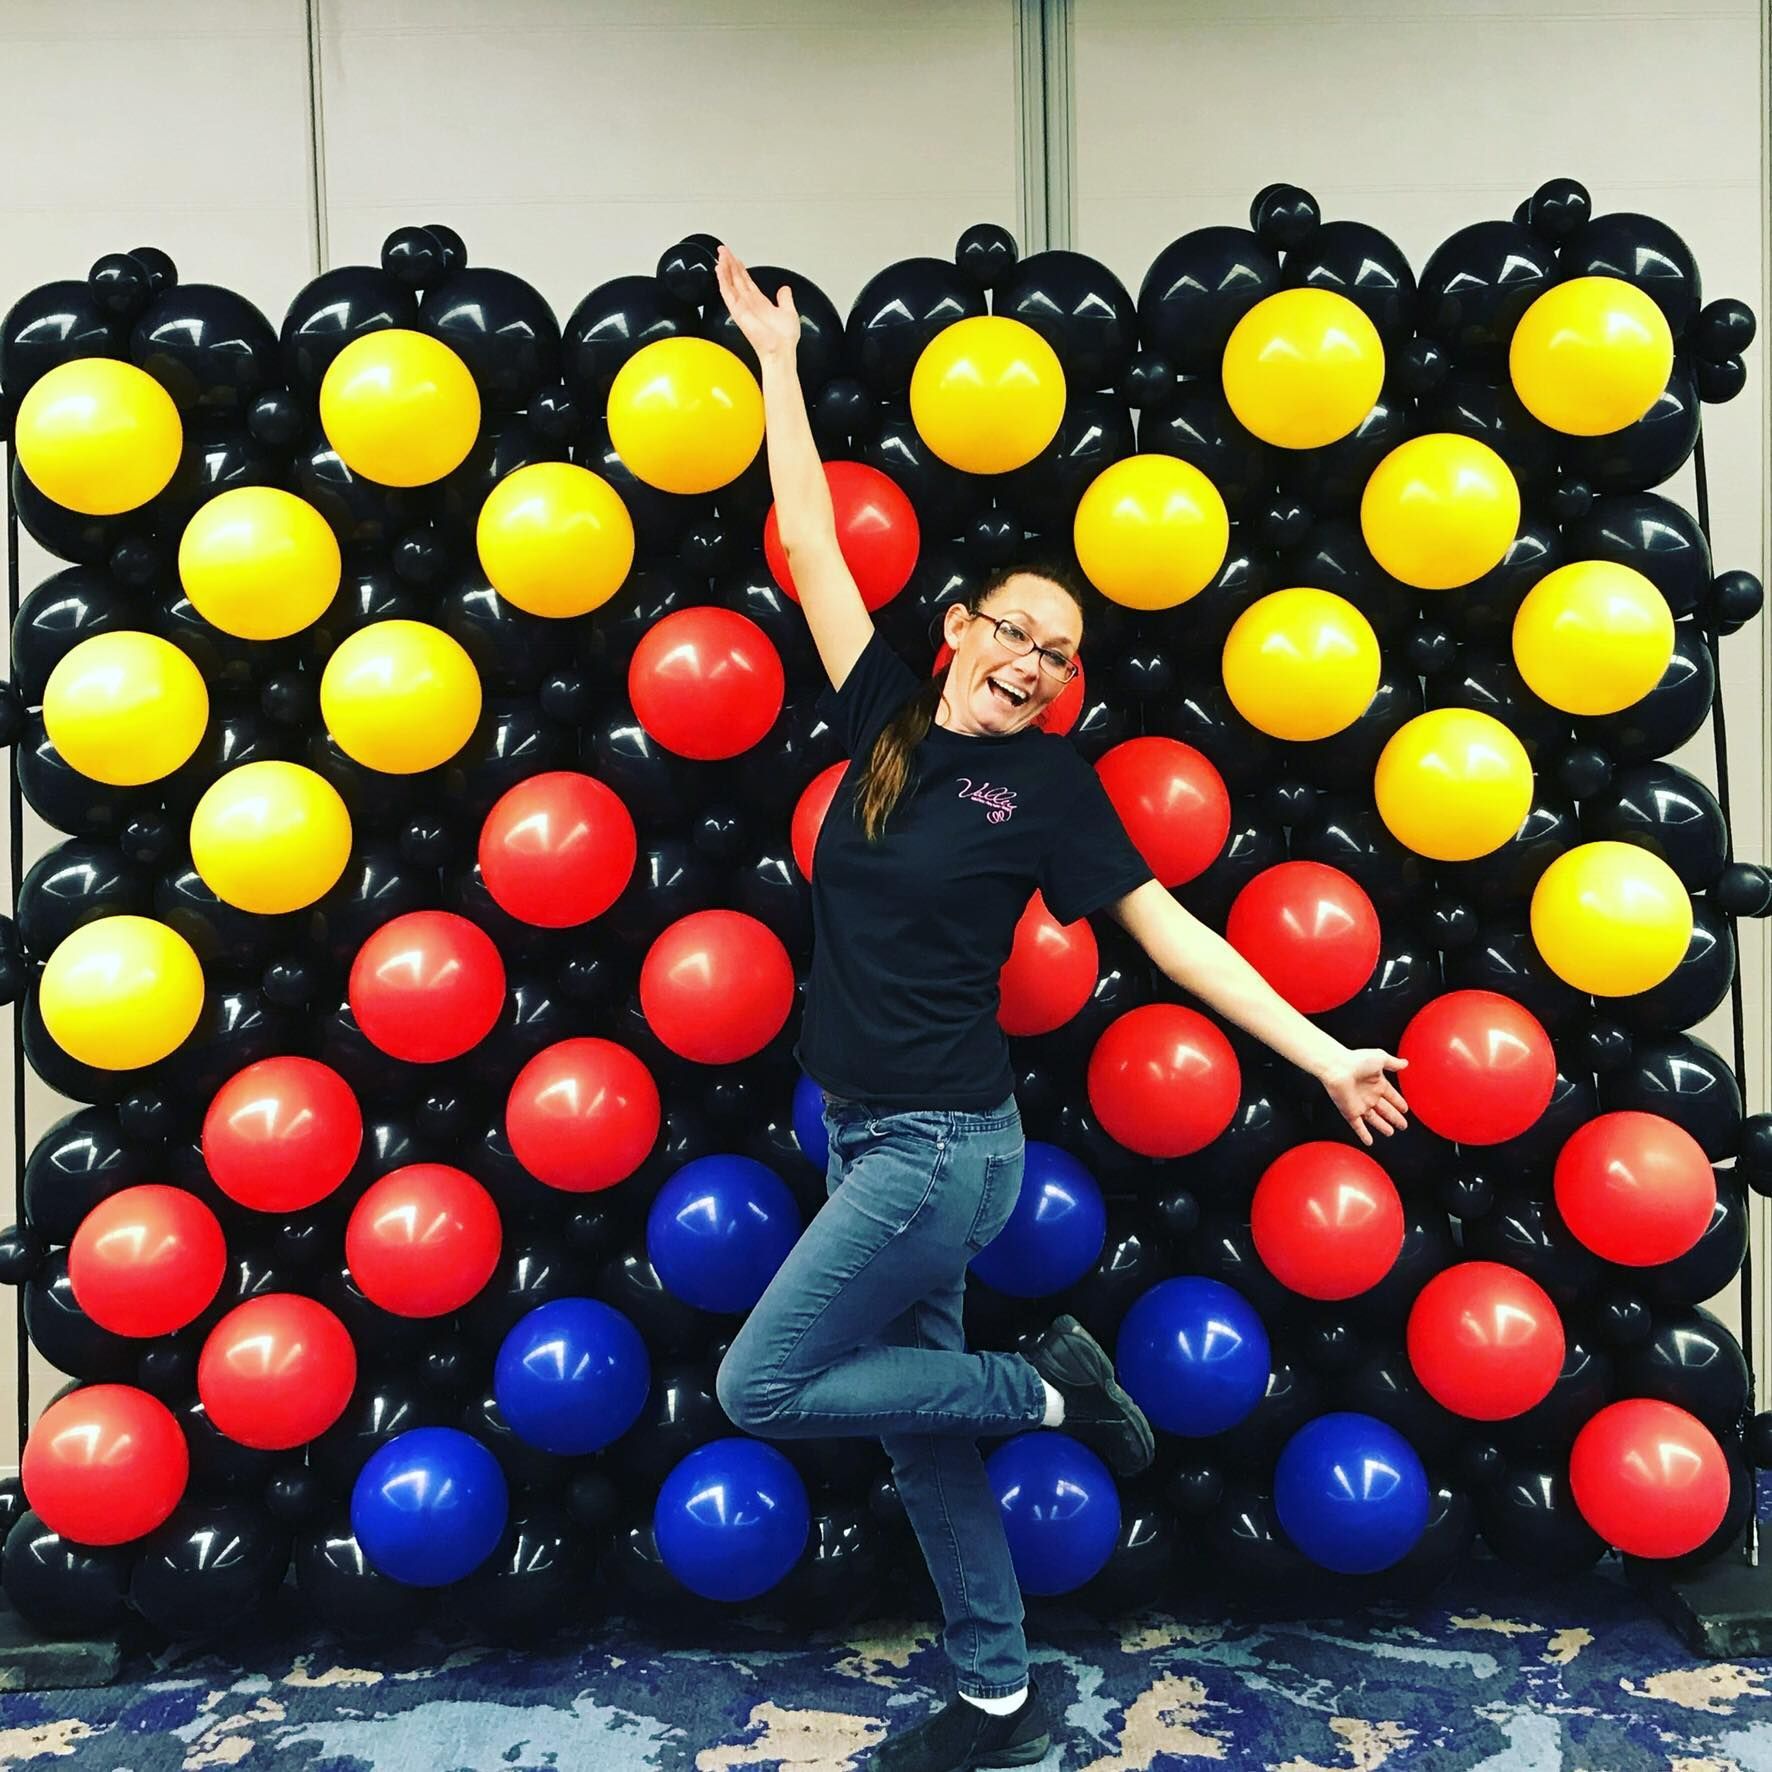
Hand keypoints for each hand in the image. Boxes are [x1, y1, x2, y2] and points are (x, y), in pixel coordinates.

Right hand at [714, 243, 800, 361]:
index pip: (747, 281)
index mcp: (760, 303)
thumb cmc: (784, 339)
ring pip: (730, 283)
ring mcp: (742, 307)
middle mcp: (749, 304)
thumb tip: (785, 289)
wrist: (781, 350)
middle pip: (736, 279)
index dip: (740, 269)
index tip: (735, 258)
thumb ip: (785, 299)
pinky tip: (719, 269)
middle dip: (730, 263)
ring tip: (720, 255)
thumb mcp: (789, 311)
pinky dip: (723, 280)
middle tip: (723, 250)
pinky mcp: (738, 310)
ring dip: (724, 268)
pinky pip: (727, 292)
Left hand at [1317, 1045, 1408, 1147]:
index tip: (1405, 1109)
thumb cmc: (1356, 1060)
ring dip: (1382, 1126)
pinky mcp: (1350, 1112)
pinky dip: (1363, 1134)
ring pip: (1374, 1119)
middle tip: (1403, 1125)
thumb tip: (1405, 1063)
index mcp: (1377, 1083)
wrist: (1336, 1067)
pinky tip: (1369, 1141)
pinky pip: (1358, 1126)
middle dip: (1394, 1118)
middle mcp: (1369, 1095)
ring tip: (1390, 1132)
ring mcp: (1360, 1105)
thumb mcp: (1380, 1058)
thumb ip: (1393, 1063)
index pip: (1391, 1096)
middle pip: (1385, 1110)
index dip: (1399, 1103)